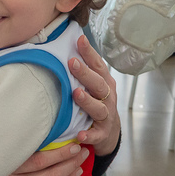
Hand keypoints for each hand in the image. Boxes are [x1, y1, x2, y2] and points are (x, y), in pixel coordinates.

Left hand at [69, 35, 120, 155]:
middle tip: (72, 63)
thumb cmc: (96, 103)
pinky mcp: (102, 133)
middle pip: (98, 84)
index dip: (89, 53)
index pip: (98, 65)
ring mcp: (106, 115)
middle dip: (85, 73)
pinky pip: (96, 135)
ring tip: (76, 94)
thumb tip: (65, 46)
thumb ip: (83, 70)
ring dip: (87, 101)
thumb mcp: (93, 86)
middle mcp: (108, 97)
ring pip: (99, 108)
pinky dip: (89, 135)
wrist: (108, 132)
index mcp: (104, 83)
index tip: (79, 40)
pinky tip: (80, 135)